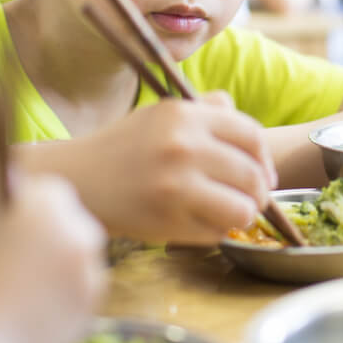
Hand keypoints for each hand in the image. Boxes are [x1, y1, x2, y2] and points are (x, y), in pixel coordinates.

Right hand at [77, 91, 276, 244]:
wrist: (78, 180)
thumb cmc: (125, 146)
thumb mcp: (162, 113)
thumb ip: (206, 110)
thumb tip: (244, 124)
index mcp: (184, 115)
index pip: (251, 135)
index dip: (264, 158)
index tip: (263, 172)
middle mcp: (183, 147)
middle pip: (252, 175)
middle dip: (258, 192)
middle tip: (251, 198)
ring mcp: (176, 186)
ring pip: (243, 208)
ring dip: (242, 214)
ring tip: (228, 212)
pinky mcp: (167, 221)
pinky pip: (216, 232)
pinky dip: (214, 231)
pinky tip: (197, 222)